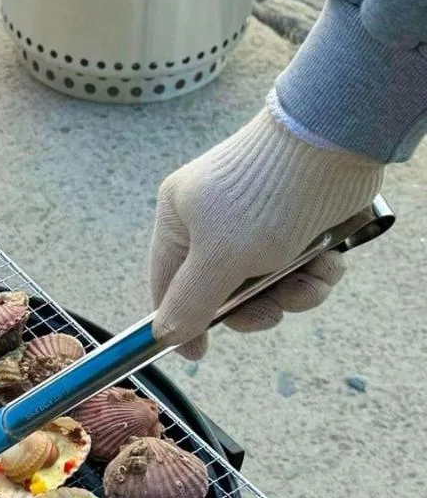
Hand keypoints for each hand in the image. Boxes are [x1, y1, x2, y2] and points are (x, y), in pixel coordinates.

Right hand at [150, 109, 384, 358]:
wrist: (332, 144)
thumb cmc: (263, 199)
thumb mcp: (218, 260)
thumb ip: (189, 303)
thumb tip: (164, 336)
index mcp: (180, 217)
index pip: (168, 282)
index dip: (183, 321)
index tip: (200, 353)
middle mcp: (214, 219)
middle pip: (223, 290)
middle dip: (256, 306)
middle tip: (273, 311)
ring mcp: (258, 220)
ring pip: (268, 282)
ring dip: (293, 292)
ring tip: (310, 279)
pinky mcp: (298, 221)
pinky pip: (299, 266)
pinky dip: (316, 272)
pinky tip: (328, 262)